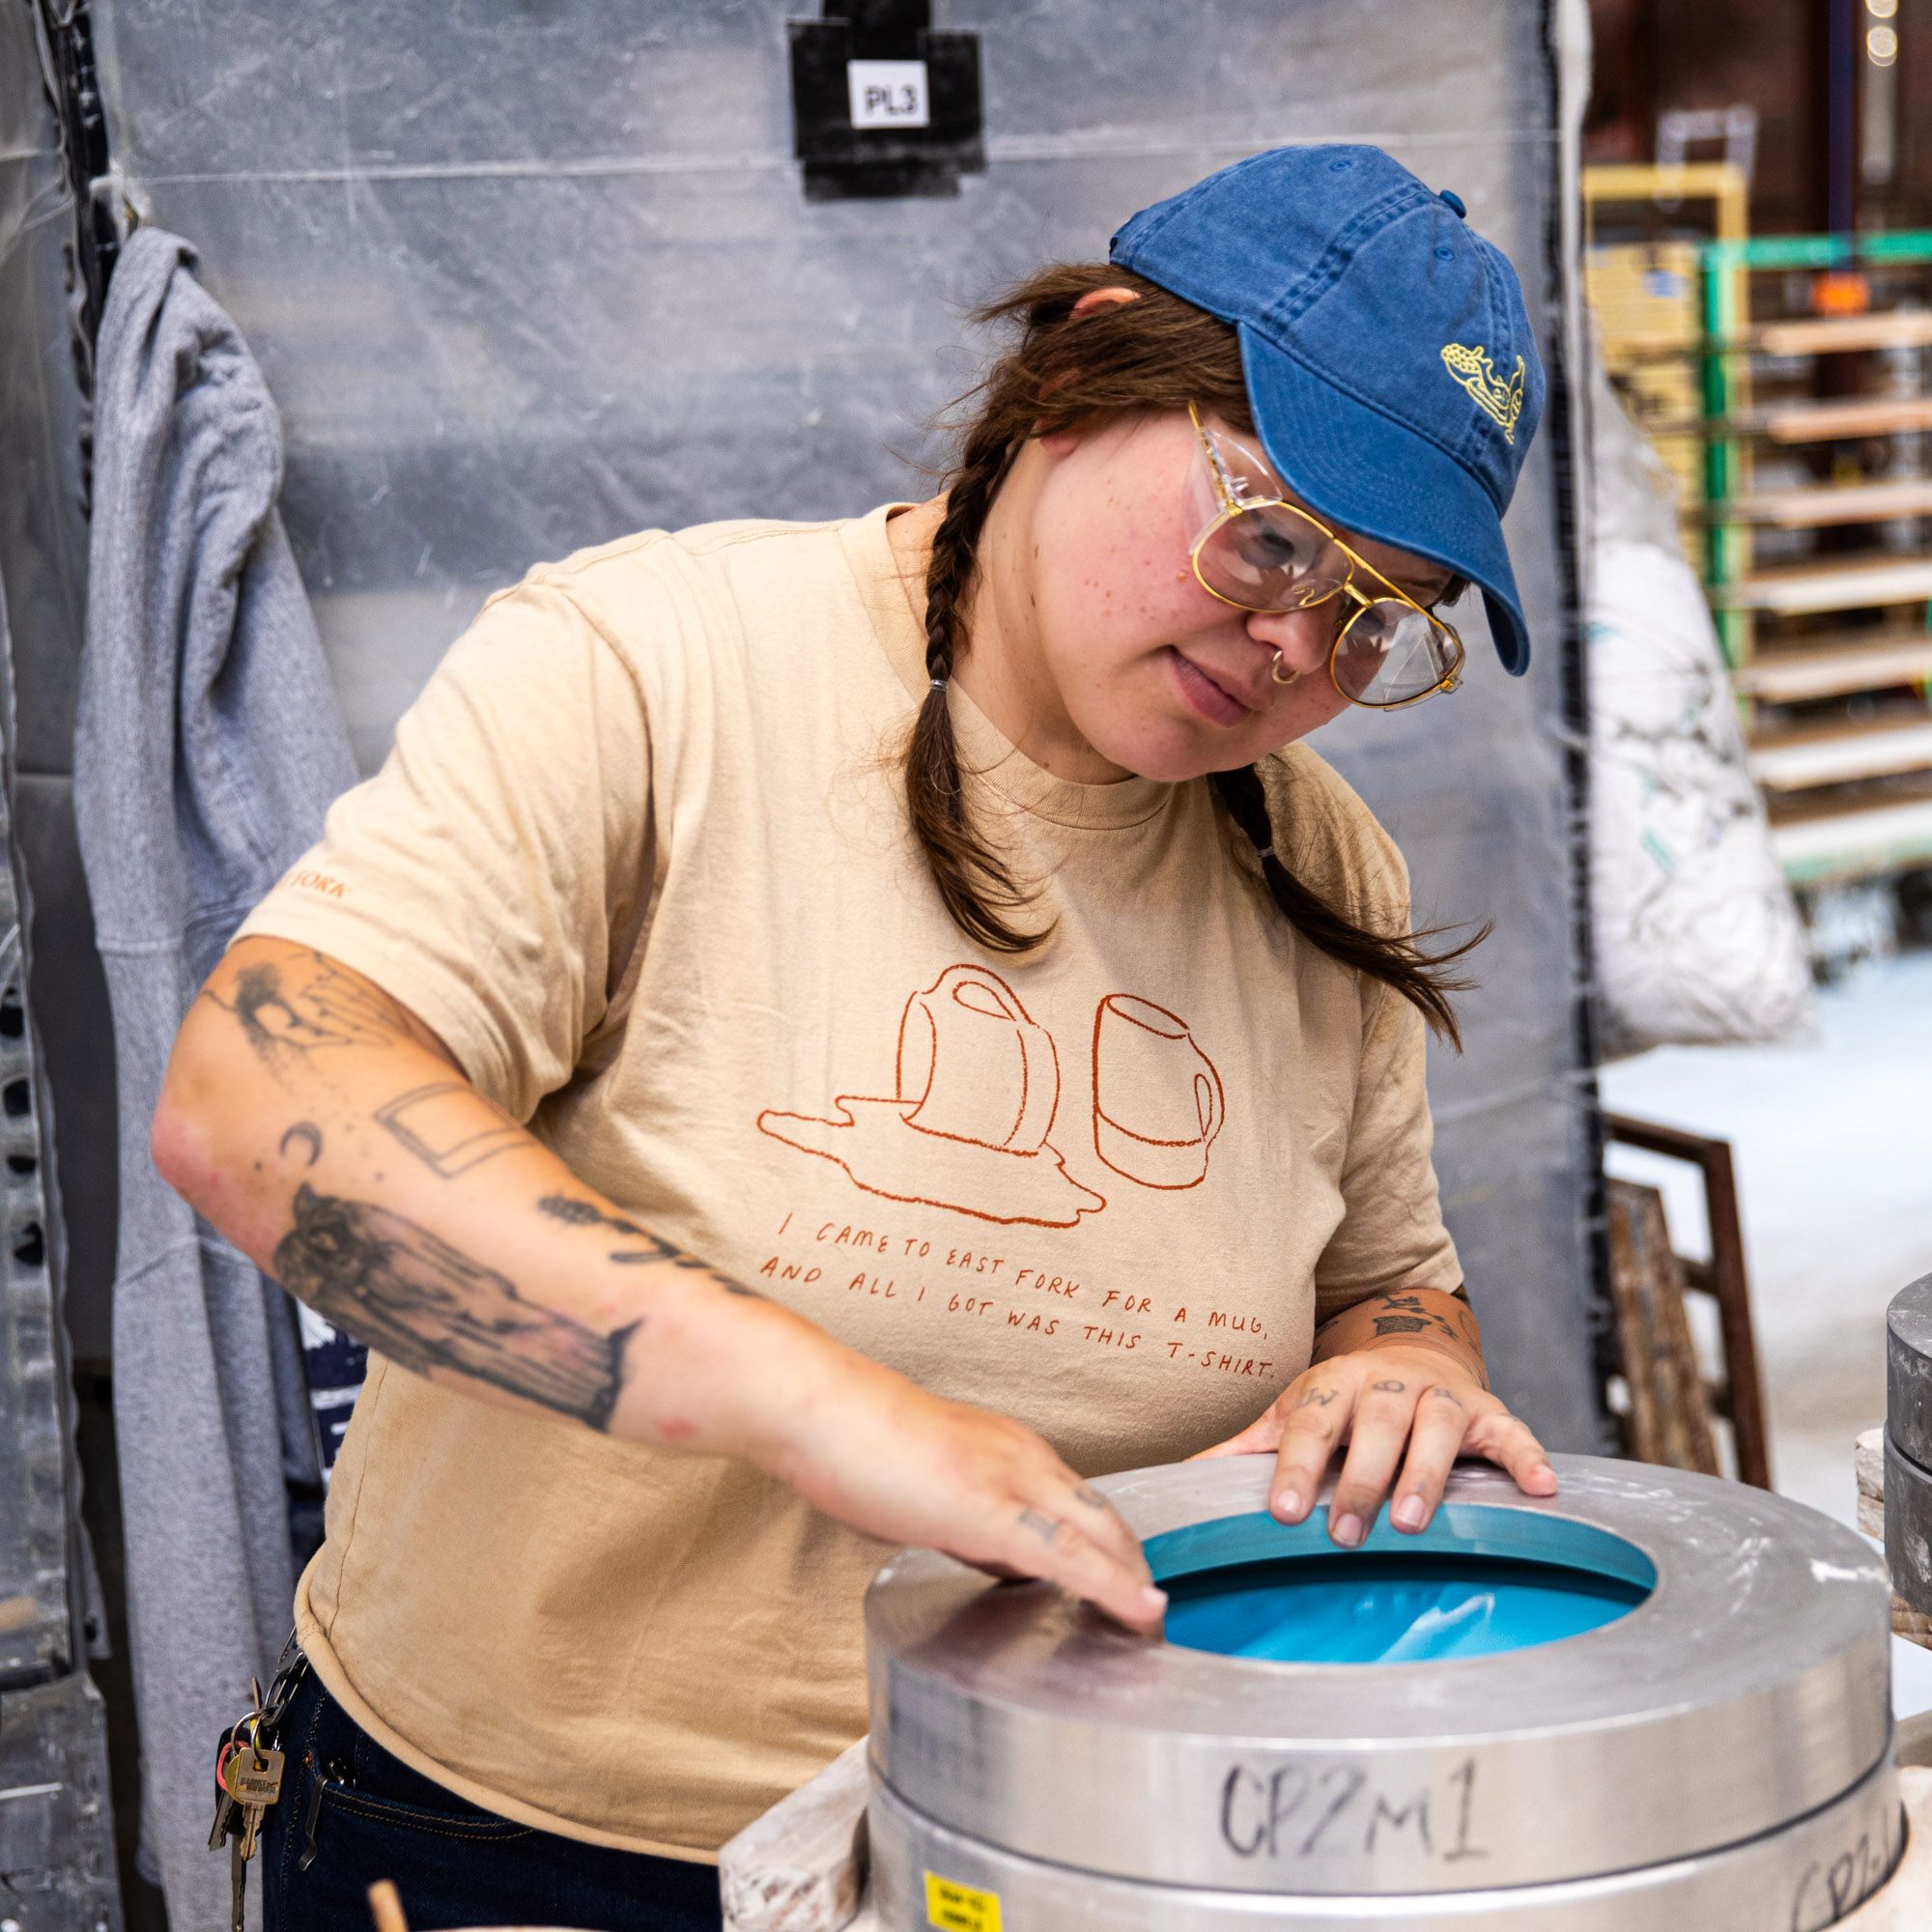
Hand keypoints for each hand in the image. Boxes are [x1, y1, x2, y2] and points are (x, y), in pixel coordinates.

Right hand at [771, 1357, 1165, 1633]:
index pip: (1084, 1505)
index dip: (1114, 1553)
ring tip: (1151, 1631)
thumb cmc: (860, 1445)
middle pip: (1109, 1520)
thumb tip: (995, 1560)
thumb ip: (971, 1523)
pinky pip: (1067, 1554)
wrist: (824, 1410)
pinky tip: (1137, 1609)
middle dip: (1137, 1573)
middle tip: (1151, 1624)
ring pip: (1102, 1533)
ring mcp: (1012, 1480)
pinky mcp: (989, 1510)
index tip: (1128, 1593)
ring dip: (1134, 1583)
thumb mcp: (932, 1488)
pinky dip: (1111, 1585)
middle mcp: (1026, 1459)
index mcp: (1013, 1452)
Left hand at [1192, 1345, 1556, 1546]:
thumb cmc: (1343, 1400)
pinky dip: (1528, 1458)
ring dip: (1426, 1472)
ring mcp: (1442, 1396)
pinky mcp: (1490, 1413)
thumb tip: (1178, 1478)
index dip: (1294, 1466)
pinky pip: (1514, 1434)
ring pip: (1436, 1428)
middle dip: (1359, 1479)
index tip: (1280, 1510)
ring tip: (1412, 1522)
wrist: (1411, 1351)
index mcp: (1333, 1384)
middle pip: (1374, 1425)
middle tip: (1344, 1532)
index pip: (1310, 1425)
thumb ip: (1247, 1448)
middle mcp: (1387, 1383)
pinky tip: (1542, 1489)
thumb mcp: (1294, 1413)